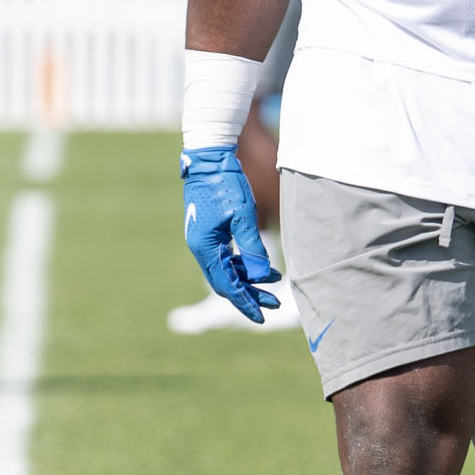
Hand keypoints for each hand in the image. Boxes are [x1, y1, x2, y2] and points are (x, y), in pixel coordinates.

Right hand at [179, 148, 279, 322]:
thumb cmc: (226, 185)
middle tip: (274, 304)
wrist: (209, 160)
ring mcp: (203, 241)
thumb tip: (262, 276)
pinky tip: (260, 266)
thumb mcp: (243, 217)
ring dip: (248, 278)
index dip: (246, 301)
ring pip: (226, 270)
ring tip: (274, 282)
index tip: (262, 315)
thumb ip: (252, 248)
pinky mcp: (209, 233)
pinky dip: (242, 264)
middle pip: (225, 281)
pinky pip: (225, 257)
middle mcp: (201, 248)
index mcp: (205, 247)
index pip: (227, 285)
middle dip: (249, 294)